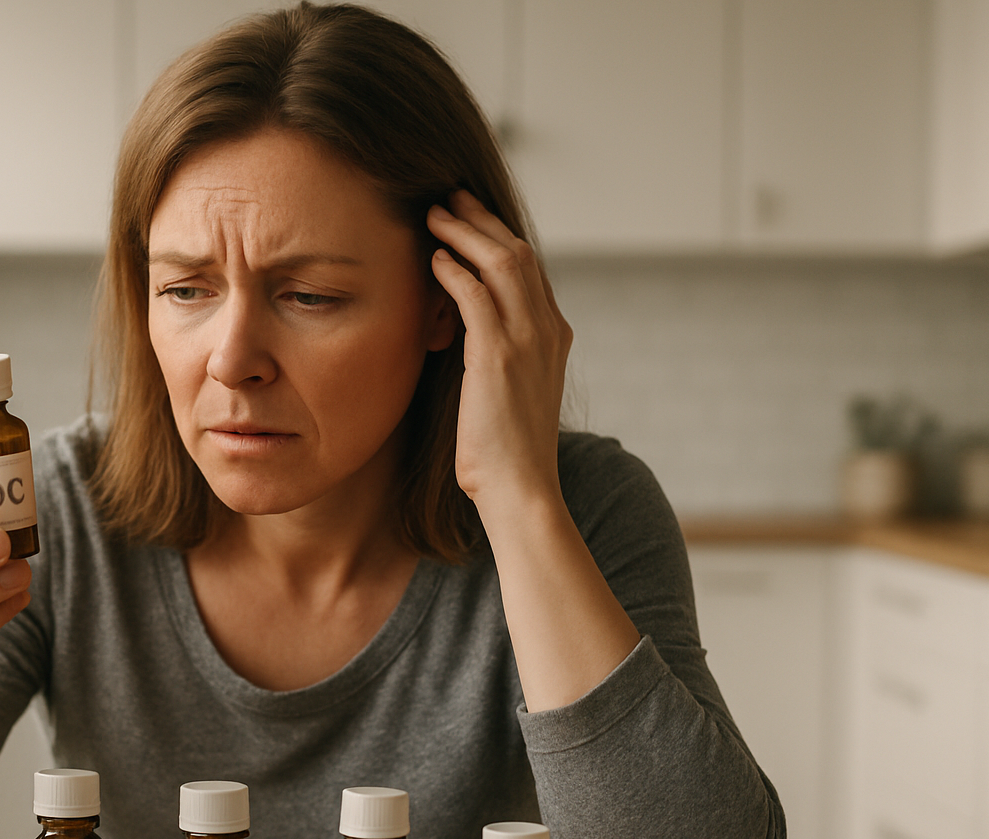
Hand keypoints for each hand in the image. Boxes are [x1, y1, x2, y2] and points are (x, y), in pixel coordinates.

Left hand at [426, 190, 573, 518]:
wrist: (521, 490)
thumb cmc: (505, 453)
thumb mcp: (509, 392)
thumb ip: (497, 356)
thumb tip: (466, 336)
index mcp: (554, 336)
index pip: (529, 270)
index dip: (499, 237)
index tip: (471, 219)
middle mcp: (548, 330)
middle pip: (519, 253)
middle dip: (483, 220)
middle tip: (450, 198)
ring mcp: (528, 340)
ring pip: (502, 262)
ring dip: (466, 233)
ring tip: (435, 214)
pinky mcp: (498, 356)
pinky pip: (477, 295)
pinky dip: (456, 270)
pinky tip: (435, 257)